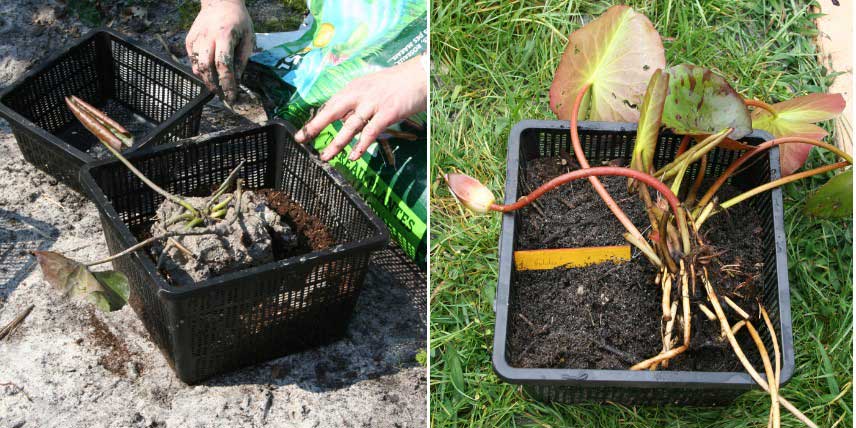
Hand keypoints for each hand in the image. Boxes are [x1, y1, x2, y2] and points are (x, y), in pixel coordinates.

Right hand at [185, 0, 253, 102]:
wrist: (220, 2)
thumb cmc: (238, 21)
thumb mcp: (248, 38)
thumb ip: (242, 60)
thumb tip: (237, 81)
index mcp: (224, 35)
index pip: (224, 64)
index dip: (228, 83)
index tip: (232, 96)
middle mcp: (207, 37)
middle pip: (207, 68)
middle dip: (215, 86)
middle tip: (223, 95)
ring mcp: (195, 39)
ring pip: (197, 66)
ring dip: (207, 81)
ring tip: (217, 87)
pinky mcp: (189, 40)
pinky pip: (193, 61)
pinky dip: (201, 71)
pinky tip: (210, 74)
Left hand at [293, 55, 427, 160]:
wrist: (420, 76)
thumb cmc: (397, 83)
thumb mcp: (372, 88)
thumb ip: (358, 102)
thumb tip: (345, 120)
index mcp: (355, 87)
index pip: (331, 104)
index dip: (317, 118)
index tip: (304, 131)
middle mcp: (360, 94)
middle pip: (333, 110)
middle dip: (316, 125)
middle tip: (302, 139)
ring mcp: (373, 103)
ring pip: (350, 125)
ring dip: (337, 142)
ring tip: (326, 156)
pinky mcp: (387, 113)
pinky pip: (370, 132)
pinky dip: (361, 145)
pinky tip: (353, 156)